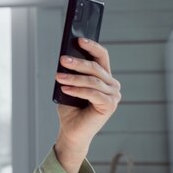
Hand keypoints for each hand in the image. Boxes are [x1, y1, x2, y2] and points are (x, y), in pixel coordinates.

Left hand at [54, 38, 120, 172]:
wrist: (71, 132)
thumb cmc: (70, 109)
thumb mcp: (69, 87)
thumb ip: (72, 74)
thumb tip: (66, 59)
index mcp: (105, 78)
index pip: (102, 57)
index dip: (92, 47)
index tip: (79, 40)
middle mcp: (112, 85)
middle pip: (95, 68)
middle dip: (77, 62)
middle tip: (62, 59)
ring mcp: (113, 96)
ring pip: (92, 80)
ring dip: (73, 78)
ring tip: (58, 76)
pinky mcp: (109, 106)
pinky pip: (92, 93)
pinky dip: (77, 90)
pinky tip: (65, 88)